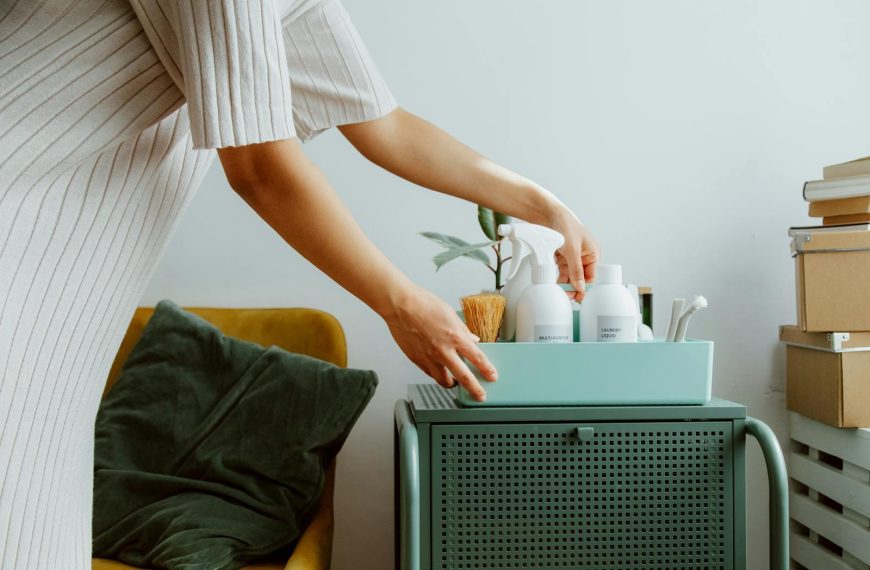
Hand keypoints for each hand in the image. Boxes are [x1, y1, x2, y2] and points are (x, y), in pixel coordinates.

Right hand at [383, 285, 496, 400]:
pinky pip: (429, 373)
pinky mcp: (416, 360)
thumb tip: (471, 338)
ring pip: (444, 380)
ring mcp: (429, 357)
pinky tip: (438, 371)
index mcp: (455, 337)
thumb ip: (462, 330)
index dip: (487, 370)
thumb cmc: (423, 304)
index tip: (492, 376)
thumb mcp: (450, 314)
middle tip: (480, 396)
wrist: (400, 306)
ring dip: (452, 384)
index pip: (477, 358)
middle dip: (475, 389)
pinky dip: (436, 374)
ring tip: (455, 383)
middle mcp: (443, 350)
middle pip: (464, 376)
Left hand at [547, 201, 599, 301]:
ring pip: (570, 275)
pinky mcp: (561, 255)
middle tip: (566, 297)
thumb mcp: (572, 250)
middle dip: (574, 287)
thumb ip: (576, 270)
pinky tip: (554, 284)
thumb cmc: (564, 224)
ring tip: (559, 293)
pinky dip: (558, 277)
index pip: (591, 276)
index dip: (585, 288)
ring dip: (565, 284)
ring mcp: (572, 255)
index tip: (578, 298)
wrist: (546, 212)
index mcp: (593, 252)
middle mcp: (584, 255)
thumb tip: (581, 287)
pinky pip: (561, 270)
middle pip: (580, 277)